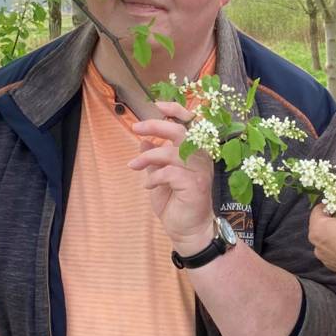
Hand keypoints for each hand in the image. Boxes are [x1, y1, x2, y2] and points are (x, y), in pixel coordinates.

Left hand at [128, 101, 215, 252]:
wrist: (188, 230)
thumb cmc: (176, 203)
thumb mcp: (161, 176)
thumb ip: (155, 158)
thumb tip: (144, 141)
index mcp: (196, 151)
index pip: (190, 122)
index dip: (175, 109)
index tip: (157, 104)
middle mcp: (201, 157)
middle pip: (180, 131)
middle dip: (156, 125)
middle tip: (136, 128)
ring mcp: (200, 171)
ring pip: (172, 152)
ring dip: (148, 157)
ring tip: (134, 166)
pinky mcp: (195, 185)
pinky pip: (170, 172)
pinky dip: (154, 177)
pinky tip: (148, 185)